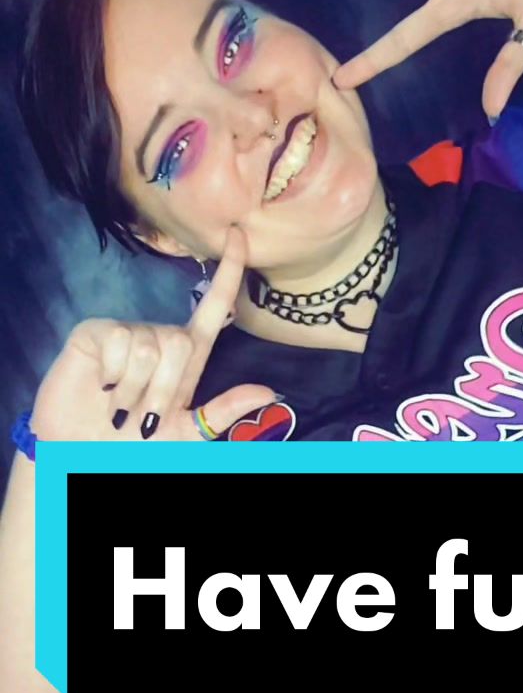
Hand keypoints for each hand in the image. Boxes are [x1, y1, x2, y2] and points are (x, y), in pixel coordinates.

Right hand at [32, 226, 274, 442]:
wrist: (84, 455)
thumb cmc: (135, 445)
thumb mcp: (186, 434)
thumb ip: (223, 413)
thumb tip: (268, 393)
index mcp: (186, 359)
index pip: (213, 308)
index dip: (229, 274)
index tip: (240, 236)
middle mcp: (159, 340)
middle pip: (180, 341)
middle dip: (164, 390)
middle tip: (144, 418)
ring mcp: (126, 334)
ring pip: (149, 346)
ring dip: (136, 390)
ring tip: (119, 407)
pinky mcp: (95, 334)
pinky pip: (119, 341)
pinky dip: (114, 376)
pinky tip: (102, 388)